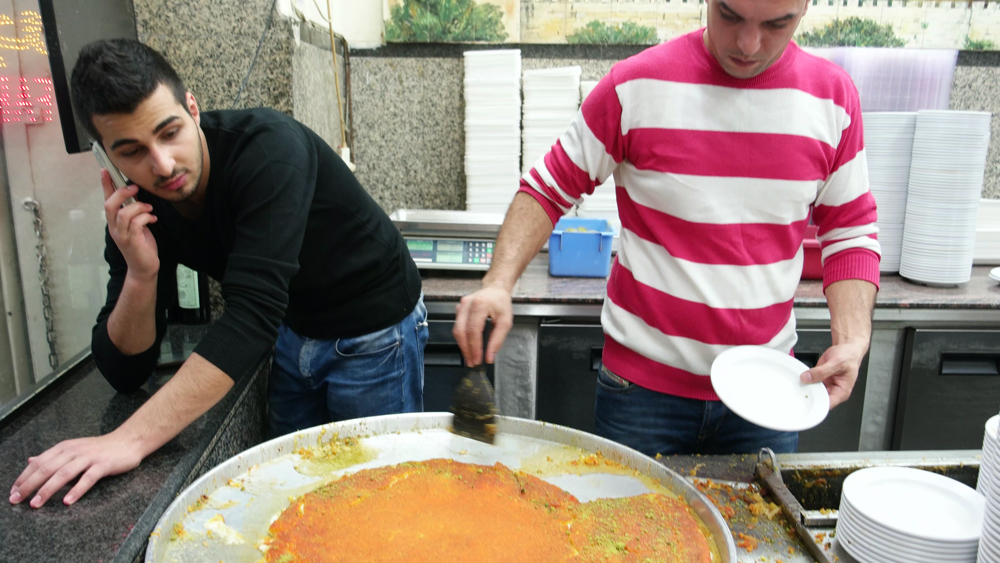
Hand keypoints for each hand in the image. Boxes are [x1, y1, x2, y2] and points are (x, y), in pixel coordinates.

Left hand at [9, 432, 142, 507]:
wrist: (128, 441)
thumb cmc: (100, 448)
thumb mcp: (74, 449)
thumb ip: (53, 457)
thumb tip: (31, 461)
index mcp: (64, 447)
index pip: (39, 463)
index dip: (24, 477)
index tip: (13, 492)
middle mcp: (73, 451)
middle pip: (47, 468)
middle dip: (29, 485)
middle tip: (17, 500)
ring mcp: (88, 457)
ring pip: (63, 474)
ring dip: (47, 490)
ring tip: (36, 504)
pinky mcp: (103, 464)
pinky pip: (88, 478)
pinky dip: (76, 490)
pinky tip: (67, 501)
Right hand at [101, 170, 158, 279]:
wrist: (143, 267)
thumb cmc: (141, 245)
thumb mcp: (137, 225)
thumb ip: (134, 213)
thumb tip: (138, 197)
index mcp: (114, 222)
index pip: (106, 200)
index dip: (106, 185)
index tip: (105, 170)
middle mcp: (114, 228)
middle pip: (109, 205)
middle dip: (122, 193)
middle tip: (135, 189)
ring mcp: (121, 235)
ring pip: (123, 214)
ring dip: (138, 207)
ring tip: (149, 209)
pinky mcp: (132, 242)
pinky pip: (136, 224)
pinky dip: (146, 218)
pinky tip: (153, 219)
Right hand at [453, 286, 513, 365]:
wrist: (495, 289)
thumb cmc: (501, 304)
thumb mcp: (505, 321)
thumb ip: (497, 340)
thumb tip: (489, 357)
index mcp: (480, 305)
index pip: (473, 330)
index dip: (474, 348)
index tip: (478, 360)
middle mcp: (466, 304)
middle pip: (461, 331)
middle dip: (466, 350)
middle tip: (472, 362)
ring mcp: (460, 306)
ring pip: (457, 330)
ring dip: (463, 346)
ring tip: (470, 357)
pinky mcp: (458, 309)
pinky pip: (457, 326)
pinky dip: (462, 338)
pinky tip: (467, 346)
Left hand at [799, 340, 867, 408]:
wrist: (846, 349)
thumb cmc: (849, 357)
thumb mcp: (836, 363)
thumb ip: (821, 371)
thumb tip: (807, 378)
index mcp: (841, 392)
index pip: (828, 404)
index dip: (817, 405)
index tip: (806, 402)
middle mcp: (833, 391)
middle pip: (818, 399)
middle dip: (809, 396)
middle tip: (798, 393)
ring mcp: (825, 385)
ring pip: (812, 391)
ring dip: (805, 388)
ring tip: (798, 386)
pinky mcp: (819, 379)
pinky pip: (810, 383)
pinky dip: (805, 381)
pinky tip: (800, 380)